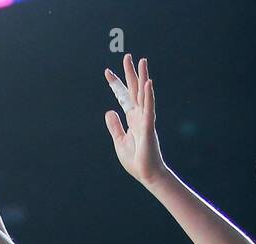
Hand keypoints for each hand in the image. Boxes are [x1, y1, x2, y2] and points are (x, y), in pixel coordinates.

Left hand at [104, 54, 165, 186]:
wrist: (147, 174)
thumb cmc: (136, 160)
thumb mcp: (119, 141)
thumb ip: (115, 126)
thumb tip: (109, 111)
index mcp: (132, 119)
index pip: (123, 97)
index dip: (116, 85)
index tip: (107, 72)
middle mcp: (140, 115)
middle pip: (134, 90)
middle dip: (130, 74)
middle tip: (127, 56)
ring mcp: (145, 119)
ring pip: (144, 94)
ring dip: (143, 77)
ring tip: (142, 61)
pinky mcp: (149, 127)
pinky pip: (149, 108)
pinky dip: (148, 96)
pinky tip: (148, 83)